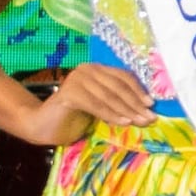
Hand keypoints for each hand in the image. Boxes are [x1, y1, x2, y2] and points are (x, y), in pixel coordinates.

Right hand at [30, 62, 156, 144]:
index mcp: (97, 69)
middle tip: (150, 117)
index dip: (139, 90)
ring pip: (109, 96)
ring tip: (140, 122)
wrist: (43, 126)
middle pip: (118, 87)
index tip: (152, 104)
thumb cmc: (75, 117)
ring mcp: (77, 79)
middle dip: (136, 103)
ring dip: (127, 110)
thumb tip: (146, 109)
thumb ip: (118, 103)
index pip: (123, 77)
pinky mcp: (69, 92)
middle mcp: (87, 69)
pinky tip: (124, 122)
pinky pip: (96, 105)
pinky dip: (111, 114)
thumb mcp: (102, 107)